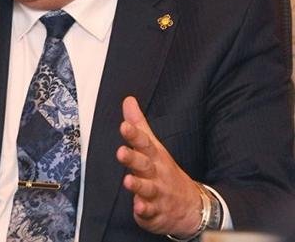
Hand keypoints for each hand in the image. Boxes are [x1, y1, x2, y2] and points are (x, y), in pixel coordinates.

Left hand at [116, 96, 201, 237]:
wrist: (191, 205)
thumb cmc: (163, 169)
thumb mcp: (153, 145)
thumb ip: (138, 125)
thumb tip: (128, 100)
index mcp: (154, 156)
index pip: (144, 143)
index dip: (134, 135)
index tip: (124, 126)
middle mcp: (156, 174)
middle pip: (144, 165)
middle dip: (132, 159)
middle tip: (121, 152)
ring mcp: (157, 194)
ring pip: (147, 189)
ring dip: (137, 185)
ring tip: (128, 181)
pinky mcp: (154, 213)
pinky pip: (149, 213)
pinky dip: (144, 211)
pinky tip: (139, 208)